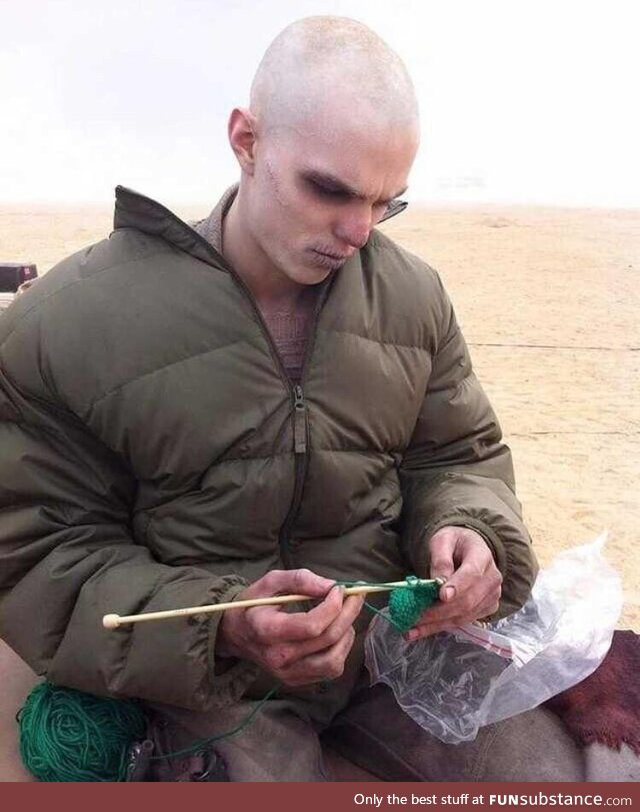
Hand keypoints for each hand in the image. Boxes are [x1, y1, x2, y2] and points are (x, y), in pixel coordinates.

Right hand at [216, 568, 364, 685]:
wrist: (236, 633)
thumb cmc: (254, 603)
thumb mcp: (271, 582)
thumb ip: (300, 579)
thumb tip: (330, 586)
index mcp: (267, 630)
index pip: (312, 625)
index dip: (333, 606)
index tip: (339, 588)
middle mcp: (278, 657)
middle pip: (327, 639)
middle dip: (348, 613)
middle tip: (355, 595)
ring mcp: (288, 673)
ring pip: (334, 660)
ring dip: (347, 633)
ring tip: (344, 615)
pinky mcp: (297, 681)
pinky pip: (330, 670)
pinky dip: (341, 649)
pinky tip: (336, 632)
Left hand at [405, 526, 501, 640]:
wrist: (468, 549)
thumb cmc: (454, 543)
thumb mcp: (443, 541)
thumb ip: (441, 559)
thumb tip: (438, 582)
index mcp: (482, 556)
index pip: (471, 574)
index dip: (457, 586)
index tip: (441, 596)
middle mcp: (492, 579)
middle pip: (467, 601)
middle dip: (439, 611)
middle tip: (415, 616)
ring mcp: (491, 596)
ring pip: (464, 616)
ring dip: (436, 625)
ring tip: (411, 630)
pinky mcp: (486, 609)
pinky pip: (462, 622)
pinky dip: (440, 627)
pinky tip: (421, 630)